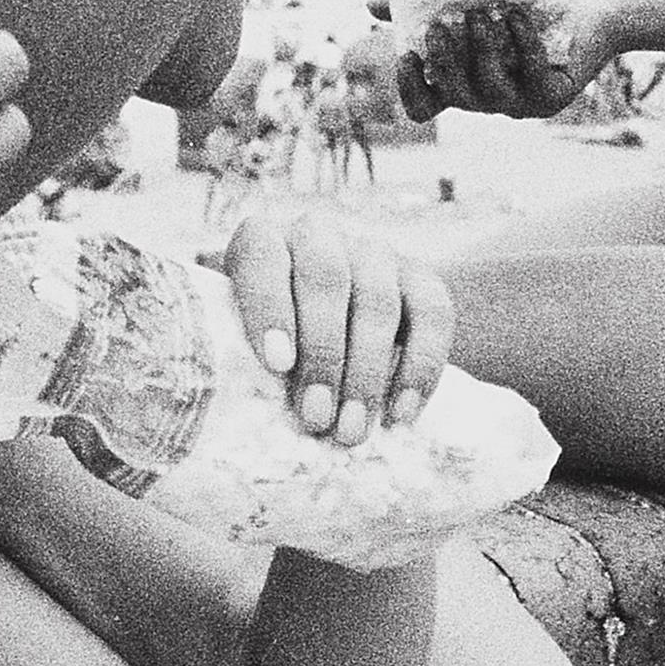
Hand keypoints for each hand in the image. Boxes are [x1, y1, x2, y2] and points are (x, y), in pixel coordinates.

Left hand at [221, 202, 453, 442]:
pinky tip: (401, 415)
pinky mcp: (421, 278)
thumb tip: (231, 415)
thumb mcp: (238, 335)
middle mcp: (320, 235)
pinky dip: (420, 370)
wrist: (334, 321)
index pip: (263, 257)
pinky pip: (433, 316)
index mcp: (265, 239)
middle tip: (317, 417)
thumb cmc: (270, 342)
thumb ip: (237, 356)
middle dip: (322, 353)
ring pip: (378, 302)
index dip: (269, 308)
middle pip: (326, 279)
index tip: (278, 365)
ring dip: (366, 374)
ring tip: (352, 430)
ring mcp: (374, 253)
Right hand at [401, 0, 623, 122]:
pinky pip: (529, 76)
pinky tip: (515, 15)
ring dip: (480, 51)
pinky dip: (520, 44)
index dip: (409, 89)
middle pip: (452, 97)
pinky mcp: (553, 96)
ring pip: (488, 91)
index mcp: (464, 81)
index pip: (423, 107)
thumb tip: (369, 5)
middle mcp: (488, 98)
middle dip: (443, 62)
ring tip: (481, 13)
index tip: (404, 52)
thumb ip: (423, 5)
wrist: (597, 4)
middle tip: (440, 26)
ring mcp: (521, 103)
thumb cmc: (531, 1)